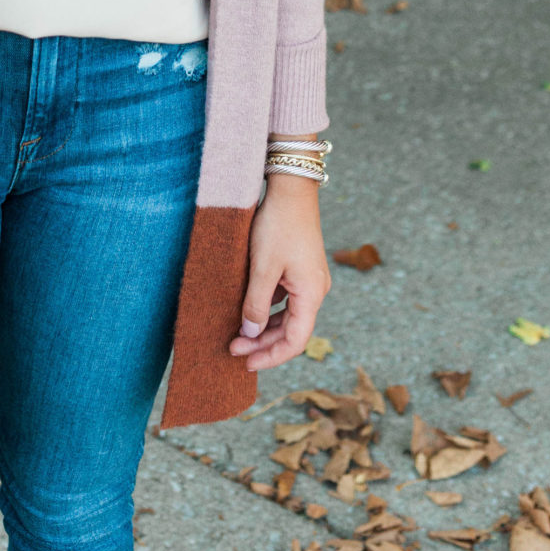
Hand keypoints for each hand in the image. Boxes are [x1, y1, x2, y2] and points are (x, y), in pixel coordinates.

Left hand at [230, 173, 330, 370]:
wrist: (291, 187)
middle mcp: (315, 290)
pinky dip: (268, 309)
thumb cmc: (278, 225)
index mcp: (311, 294)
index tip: (247, 364)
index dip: (271, 356)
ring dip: (264, 327)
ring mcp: (309, 278)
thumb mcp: (262, 267)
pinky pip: (286, 299)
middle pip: (291, 330)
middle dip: (263, 343)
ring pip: (288, 315)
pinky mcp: (301, 268)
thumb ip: (256, 304)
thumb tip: (250, 335)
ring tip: (238, 335)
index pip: (295, 341)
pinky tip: (248, 309)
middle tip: (234, 349)